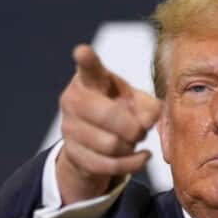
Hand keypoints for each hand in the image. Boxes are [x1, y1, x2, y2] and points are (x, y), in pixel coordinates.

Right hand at [56, 44, 161, 203]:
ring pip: (110, 145)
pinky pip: (108, 165)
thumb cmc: (119, 109)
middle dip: (133, 128)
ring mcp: (69, 127)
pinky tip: (142, 157)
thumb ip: (149, 106)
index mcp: (90, 79)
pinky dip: (132, 164)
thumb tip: (145, 122)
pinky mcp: (72, 154)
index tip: (83, 51)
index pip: (88, 67)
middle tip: (140, 130)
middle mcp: (73, 99)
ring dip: (131, 146)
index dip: (86, 59)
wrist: (94, 139)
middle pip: (109, 116)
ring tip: (133, 141)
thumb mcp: (137, 101)